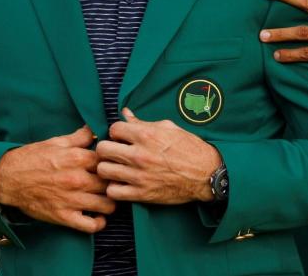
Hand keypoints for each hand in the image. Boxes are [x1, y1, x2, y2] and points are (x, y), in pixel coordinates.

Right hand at [0, 125, 113, 232]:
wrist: (7, 179)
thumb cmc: (31, 158)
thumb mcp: (56, 142)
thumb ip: (80, 137)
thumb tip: (96, 128)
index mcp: (77, 158)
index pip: (109, 160)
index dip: (113, 163)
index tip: (113, 165)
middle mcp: (77, 179)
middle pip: (111, 183)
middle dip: (114, 183)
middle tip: (113, 183)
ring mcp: (71, 200)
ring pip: (107, 205)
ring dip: (110, 203)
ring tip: (107, 199)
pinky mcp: (63, 217)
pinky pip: (90, 225)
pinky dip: (98, 223)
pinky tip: (98, 216)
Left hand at [96, 108, 220, 204]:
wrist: (206, 173)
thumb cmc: (189, 148)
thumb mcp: (168, 128)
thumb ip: (143, 122)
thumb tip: (125, 113)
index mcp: (146, 135)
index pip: (113, 129)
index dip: (117, 132)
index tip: (122, 138)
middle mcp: (140, 155)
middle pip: (102, 149)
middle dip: (107, 149)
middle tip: (115, 152)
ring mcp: (139, 175)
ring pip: (103, 170)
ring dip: (108, 168)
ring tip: (116, 168)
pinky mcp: (141, 194)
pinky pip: (113, 191)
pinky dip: (114, 188)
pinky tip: (122, 183)